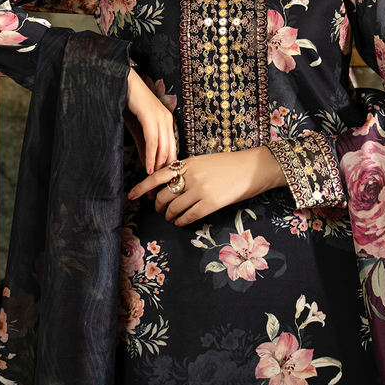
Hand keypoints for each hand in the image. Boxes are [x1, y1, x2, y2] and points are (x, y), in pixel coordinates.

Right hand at [124, 68, 176, 174]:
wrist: (122, 83)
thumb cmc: (129, 104)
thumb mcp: (138, 129)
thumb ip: (144, 145)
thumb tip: (148, 164)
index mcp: (167, 122)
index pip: (171, 148)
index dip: (168, 167)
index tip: (162, 183)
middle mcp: (167, 120)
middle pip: (170, 150)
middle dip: (165, 171)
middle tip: (158, 188)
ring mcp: (161, 118)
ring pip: (163, 147)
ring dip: (158, 166)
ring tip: (153, 181)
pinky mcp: (150, 117)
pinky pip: (153, 141)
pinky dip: (151, 156)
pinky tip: (149, 169)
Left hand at [128, 146, 286, 225]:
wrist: (254, 167)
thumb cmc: (230, 164)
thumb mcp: (204, 161)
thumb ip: (187, 170)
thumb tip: (171, 185)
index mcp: (187, 163)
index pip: (157, 176)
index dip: (141, 188)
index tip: (131, 196)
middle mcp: (191, 176)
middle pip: (163, 196)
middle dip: (158, 207)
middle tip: (160, 211)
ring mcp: (200, 190)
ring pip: (173, 208)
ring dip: (169, 216)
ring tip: (171, 218)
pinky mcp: (211, 203)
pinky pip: (188, 216)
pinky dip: (181, 222)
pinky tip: (180, 223)